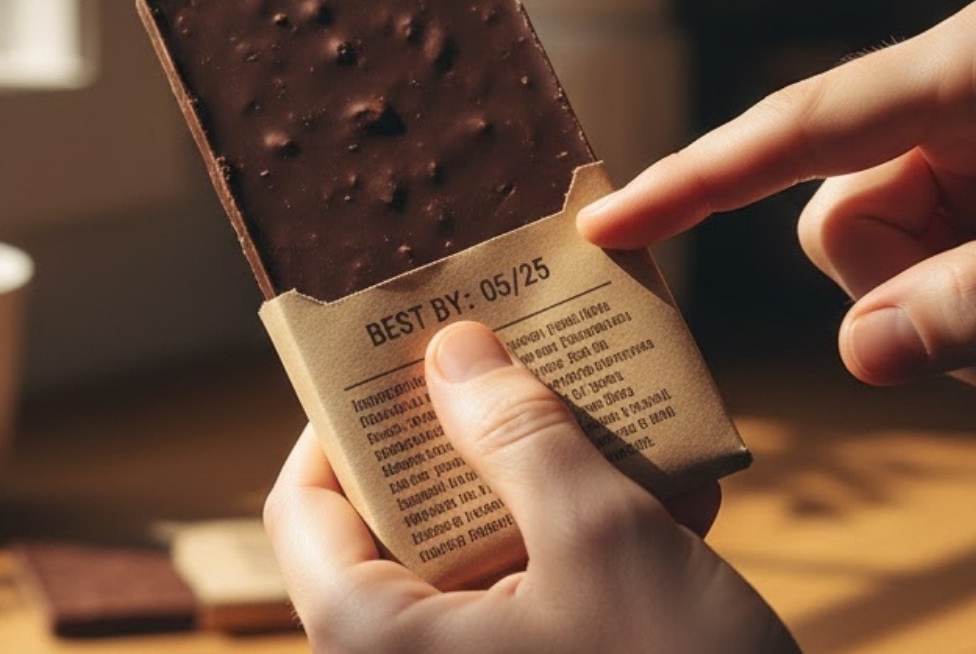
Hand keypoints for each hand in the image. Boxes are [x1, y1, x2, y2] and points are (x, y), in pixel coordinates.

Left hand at [264, 321, 796, 652]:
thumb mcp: (602, 540)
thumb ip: (520, 436)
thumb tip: (452, 351)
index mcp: (380, 641)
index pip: (302, 507)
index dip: (342, 421)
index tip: (401, 360)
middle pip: (399, 523)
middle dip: (472, 440)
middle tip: (520, 367)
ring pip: (480, 557)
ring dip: (547, 485)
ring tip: (614, 418)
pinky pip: (536, 600)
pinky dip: (587, 548)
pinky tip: (673, 500)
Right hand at [579, 0, 975, 388]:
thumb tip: (860, 358)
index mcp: (974, 67)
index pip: (796, 128)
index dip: (693, 180)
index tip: (606, 226)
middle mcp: (953, 92)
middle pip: (838, 217)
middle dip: (908, 301)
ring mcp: (970, 141)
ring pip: (881, 259)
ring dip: (956, 323)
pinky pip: (931, 271)